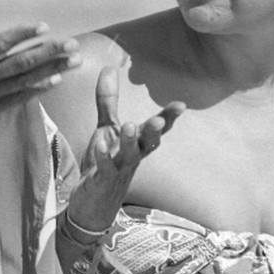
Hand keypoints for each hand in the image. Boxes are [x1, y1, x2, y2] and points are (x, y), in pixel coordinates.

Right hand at [0, 0, 80, 155]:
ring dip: (51, 69)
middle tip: (72, 43)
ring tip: (75, 60)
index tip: (42, 26)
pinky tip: (56, 81)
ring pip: (24, 80)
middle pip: (19, 63)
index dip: (20, 35)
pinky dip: (37, 89)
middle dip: (48, 52)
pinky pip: (18, 99)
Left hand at [65, 66, 183, 232]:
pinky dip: (103, 157)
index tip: (181, 105)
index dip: (169, 118)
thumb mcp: (106, 129)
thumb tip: (109, 68)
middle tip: (159, 120)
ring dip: (130, 141)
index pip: (156, 130)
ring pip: (129, 156)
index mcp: (137, 143)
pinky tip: (99, 145)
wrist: (91, 204)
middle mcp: (133, 156)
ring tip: (130, 125)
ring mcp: (119, 170)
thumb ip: (108, 101)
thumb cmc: (104, 163)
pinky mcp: (102, 181)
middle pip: (149, 144)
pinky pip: (105, 169)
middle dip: (154, 132)